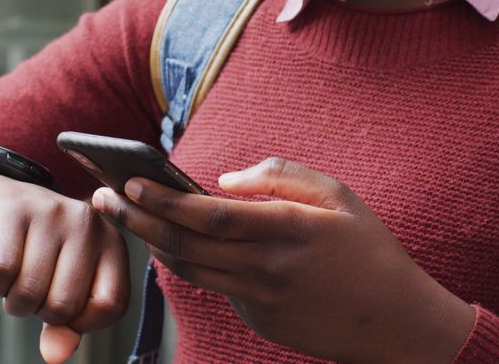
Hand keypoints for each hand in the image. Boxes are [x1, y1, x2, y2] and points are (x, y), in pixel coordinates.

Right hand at [0, 172, 129, 362]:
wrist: (2, 202)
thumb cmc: (42, 251)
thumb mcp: (64, 284)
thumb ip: (68, 325)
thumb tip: (56, 356)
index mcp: (111, 243)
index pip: (111, 305)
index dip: (84, 324)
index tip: (67, 315)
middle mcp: (87, 223)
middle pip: (64, 304)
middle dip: (40, 312)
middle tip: (35, 292)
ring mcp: (51, 213)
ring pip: (30, 291)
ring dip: (15, 302)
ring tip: (18, 281)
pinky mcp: (13, 211)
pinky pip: (1, 272)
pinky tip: (1, 271)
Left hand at [91, 158, 474, 362]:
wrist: (395, 321)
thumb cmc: (369, 249)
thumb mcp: (338, 196)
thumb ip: (281, 176)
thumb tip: (225, 178)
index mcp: (287, 230)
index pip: (210, 215)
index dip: (164, 200)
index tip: (131, 182)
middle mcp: (266, 269)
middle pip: (185, 245)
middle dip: (137, 220)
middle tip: (103, 197)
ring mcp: (260, 300)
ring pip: (189, 270)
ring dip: (153, 242)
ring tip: (128, 217)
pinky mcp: (258, 320)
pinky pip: (215, 287)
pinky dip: (189, 263)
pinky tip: (172, 243)